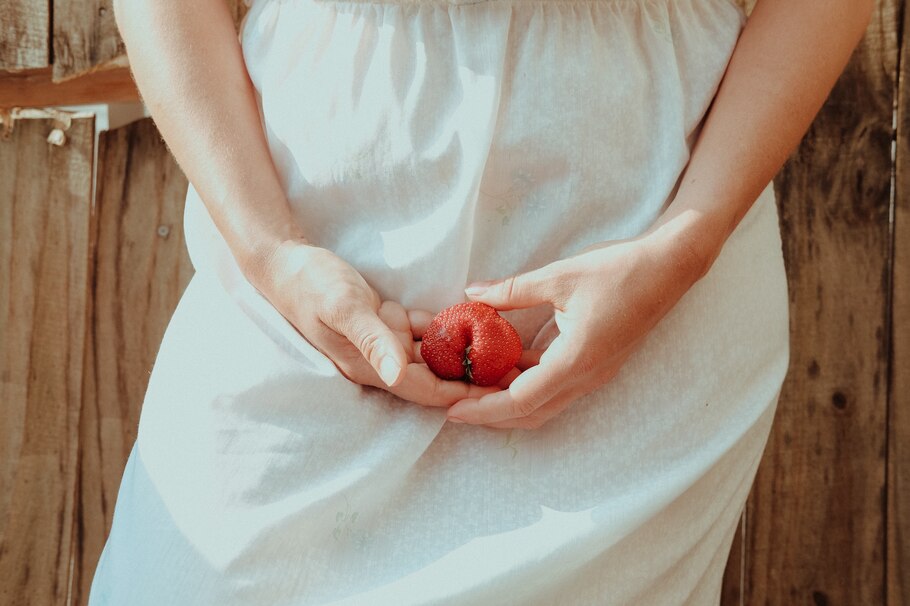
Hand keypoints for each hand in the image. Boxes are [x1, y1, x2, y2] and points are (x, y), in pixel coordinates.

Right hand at [251, 239, 501, 406]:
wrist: (285, 262)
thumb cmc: (310, 285)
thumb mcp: (342, 308)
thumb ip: (371, 340)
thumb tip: (397, 375)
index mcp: (370, 365)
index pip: (425, 388)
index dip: (461, 393)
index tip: (498, 394)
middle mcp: (381, 359)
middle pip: (435, 376)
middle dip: (472, 376)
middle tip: (514, 369)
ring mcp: (385, 340)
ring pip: (434, 352)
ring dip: (466, 351)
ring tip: (506, 347)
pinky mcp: (387, 320)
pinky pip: (426, 328)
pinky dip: (449, 324)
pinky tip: (477, 318)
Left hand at [445, 234, 704, 428]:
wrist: (669, 267)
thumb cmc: (618, 270)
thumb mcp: (558, 277)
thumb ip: (511, 290)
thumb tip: (470, 294)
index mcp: (575, 361)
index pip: (520, 401)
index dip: (483, 410)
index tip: (452, 411)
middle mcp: (586, 377)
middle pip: (530, 413)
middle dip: (490, 414)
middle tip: (453, 404)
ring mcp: (593, 374)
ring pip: (543, 404)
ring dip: (507, 401)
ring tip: (471, 389)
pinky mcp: (595, 365)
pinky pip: (555, 387)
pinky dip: (525, 384)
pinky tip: (501, 367)